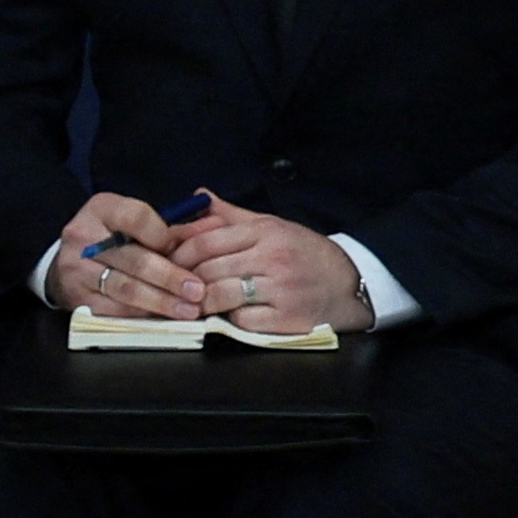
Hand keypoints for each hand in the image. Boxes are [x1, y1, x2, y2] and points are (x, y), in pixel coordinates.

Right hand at [55, 192, 214, 322]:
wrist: (70, 262)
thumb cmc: (113, 239)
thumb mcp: (137, 223)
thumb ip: (175, 227)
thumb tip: (216, 227)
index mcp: (101, 209)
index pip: (136, 218)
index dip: (164, 235)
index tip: (189, 251)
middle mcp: (82, 236)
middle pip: (132, 258)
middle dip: (170, 277)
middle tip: (198, 290)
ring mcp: (76, 269)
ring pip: (124, 287)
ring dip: (160, 301)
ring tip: (188, 309)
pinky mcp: (77, 298)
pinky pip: (114, 310)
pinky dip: (142, 315)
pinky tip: (164, 319)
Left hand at [164, 196, 366, 334]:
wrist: (352, 285)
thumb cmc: (307, 255)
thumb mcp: (273, 226)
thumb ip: (232, 215)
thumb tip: (199, 198)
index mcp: (265, 232)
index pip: (205, 242)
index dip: (178, 255)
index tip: (166, 263)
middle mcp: (273, 258)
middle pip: (208, 270)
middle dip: (184, 281)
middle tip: (173, 288)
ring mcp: (281, 289)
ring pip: (220, 295)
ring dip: (202, 302)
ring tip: (194, 303)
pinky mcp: (287, 317)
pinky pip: (242, 320)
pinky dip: (229, 319)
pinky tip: (229, 315)